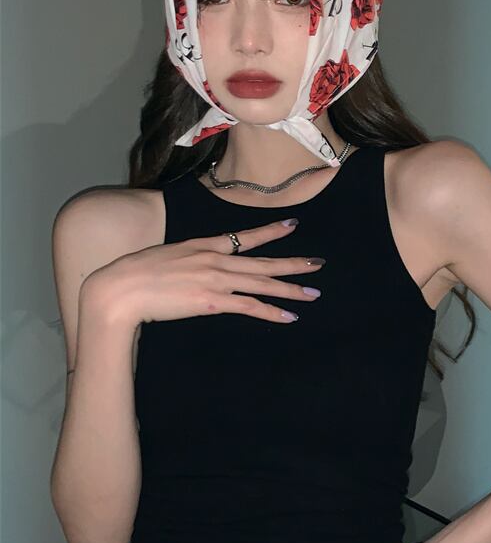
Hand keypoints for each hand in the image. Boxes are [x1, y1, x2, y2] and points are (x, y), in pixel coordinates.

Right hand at [83, 220, 324, 328]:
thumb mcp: (163, 258)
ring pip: (262, 283)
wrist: (119, 289)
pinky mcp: (212, 301)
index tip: (292, 226)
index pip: (243, 237)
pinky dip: (271, 311)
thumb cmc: (132, 275)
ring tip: (313, 292)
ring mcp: (215, 279)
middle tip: (318, 264)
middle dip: (293, 263)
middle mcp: (214, 259)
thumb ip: (184, 260)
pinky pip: (249, 306)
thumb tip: (191, 267)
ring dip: (290, 289)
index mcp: (202, 246)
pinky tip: (289, 316)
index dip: (270, 232)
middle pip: (262, 262)